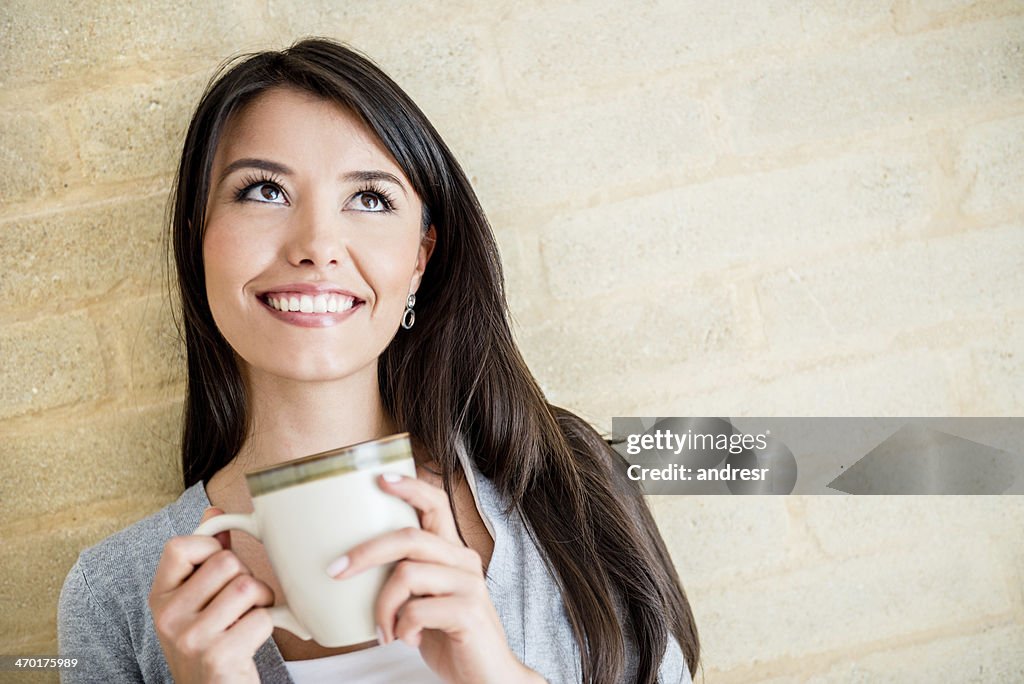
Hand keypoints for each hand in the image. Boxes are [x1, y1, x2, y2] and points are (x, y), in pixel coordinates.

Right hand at [148, 507, 275, 682]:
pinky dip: (268, 625)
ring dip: (261, 600)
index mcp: (160, 597)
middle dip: (246, 577)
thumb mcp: (198, 600)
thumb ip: (206, 556)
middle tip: (240, 603)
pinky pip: (262, 617)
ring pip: (247, 586)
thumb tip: (215, 509)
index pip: (179, 546)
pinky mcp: (218, 656)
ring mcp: (190, 638)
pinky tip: (252, 639)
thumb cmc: (210, 641)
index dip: (210, 548)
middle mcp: (168, 617)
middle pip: (226, 562)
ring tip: (248, 618)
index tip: (220, 568)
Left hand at [327, 474, 544, 683]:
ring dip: (383, 606)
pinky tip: (407, 640)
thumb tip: (351, 568)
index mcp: (451, 552)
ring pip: (406, 574)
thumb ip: (404, 579)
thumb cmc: (450, 637)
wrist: (488, 678)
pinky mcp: (468, 611)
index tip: (380, 479)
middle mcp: (462, 560)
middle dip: (365, 552)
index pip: (436, 503)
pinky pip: (417, 610)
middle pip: (408, 536)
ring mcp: (468, 585)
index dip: (410, 487)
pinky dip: (402, 627)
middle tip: (336, 571)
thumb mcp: (423, 600)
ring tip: (384, 630)